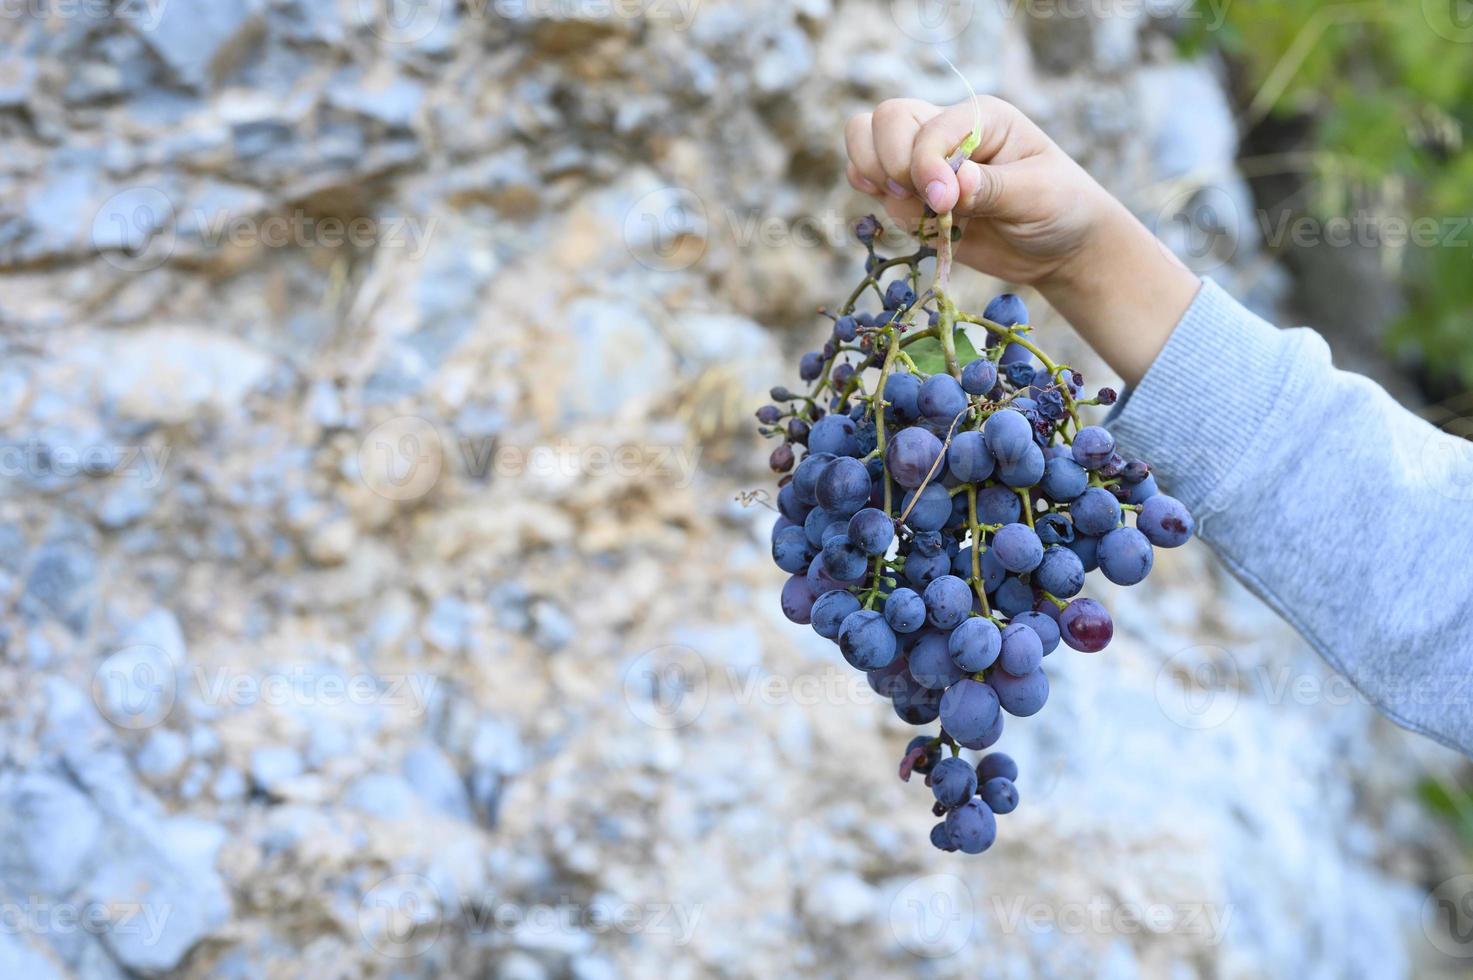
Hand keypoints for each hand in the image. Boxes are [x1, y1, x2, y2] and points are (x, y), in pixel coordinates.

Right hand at [844, 96, 1201, 384]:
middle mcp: (947, 132)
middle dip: (892, 165)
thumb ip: (991, 188)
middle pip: (884, 121)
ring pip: (867, 149)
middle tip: (925, 201)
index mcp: (980, 117)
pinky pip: (872, 186)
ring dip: (883, 186)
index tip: (944, 203)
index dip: (924, 164)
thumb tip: (953, 183)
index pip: (927, 126)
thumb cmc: (1060, 208)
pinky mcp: (913, 196)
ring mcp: (925, 163)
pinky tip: (914, 220)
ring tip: (922, 214)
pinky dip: (878, 204)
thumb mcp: (1036, 195)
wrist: (1059, 248)